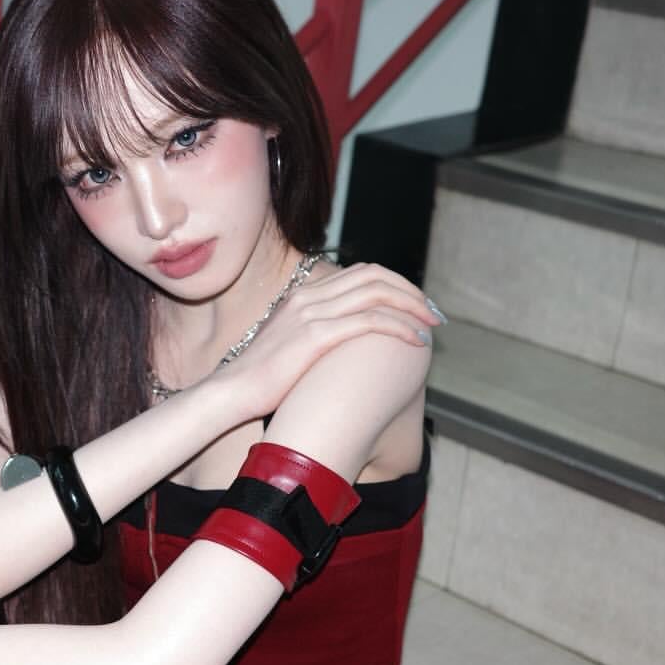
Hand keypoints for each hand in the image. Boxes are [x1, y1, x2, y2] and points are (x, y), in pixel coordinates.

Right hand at [209, 261, 441, 420]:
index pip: (360, 273)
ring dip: (412, 305)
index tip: (415, 306)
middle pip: (374, 275)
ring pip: (376, 292)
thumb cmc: (260, 380)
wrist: (232, 392)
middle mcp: (308, 296)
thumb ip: (314, 335)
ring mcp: (311, 312)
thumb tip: (343, 345)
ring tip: (431, 324)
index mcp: (302, 295)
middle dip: (410, 290)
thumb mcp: (289, 347)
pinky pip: (370, 321)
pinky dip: (400, 327)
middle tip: (432, 312)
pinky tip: (415, 341)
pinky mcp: (316, 335)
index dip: (394, 285)